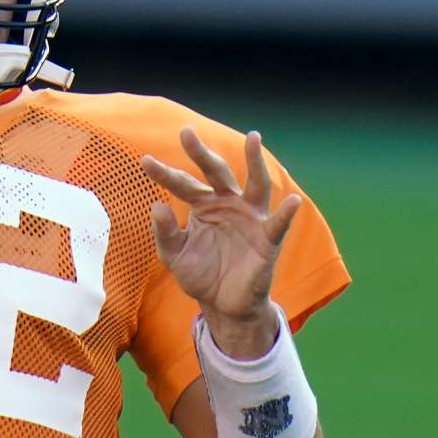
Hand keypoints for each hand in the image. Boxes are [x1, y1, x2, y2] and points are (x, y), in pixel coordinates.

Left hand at [141, 127, 301, 357]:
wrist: (222, 305)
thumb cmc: (199, 274)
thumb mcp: (173, 255)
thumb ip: (164, 232)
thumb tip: (156, 205)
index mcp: (202, 205)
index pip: (181, 184)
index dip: (163, 173)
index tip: (144, 161)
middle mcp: (227, 204)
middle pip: (215, 172)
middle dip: (201, 153)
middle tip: (185, 132)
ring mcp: (249, 218)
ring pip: (255, 184)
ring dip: (255, 162)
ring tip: (254, 138)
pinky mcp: (266, 239)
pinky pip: (278, 224)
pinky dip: (286, 213)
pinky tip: (292, 201)